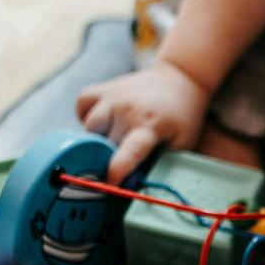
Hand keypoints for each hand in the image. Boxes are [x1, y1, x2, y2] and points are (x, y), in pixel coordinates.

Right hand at [75, 60, 209, 182]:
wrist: (180, 79)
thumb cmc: (182, 118)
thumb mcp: (181, 144)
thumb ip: (158, 163)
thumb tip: (133, 185)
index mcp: (150, 126)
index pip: (129, 151)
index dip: (117, 170)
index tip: (109, 184)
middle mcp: (127, 110)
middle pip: (105, 144)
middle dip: (108, 158)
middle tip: (118, 164)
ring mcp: (113, 96)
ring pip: (89, 126)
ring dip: (95, 139)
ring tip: (112, 142)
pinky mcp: (104, 87)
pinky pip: (82, 103)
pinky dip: (84, 115)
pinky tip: (101, 123)